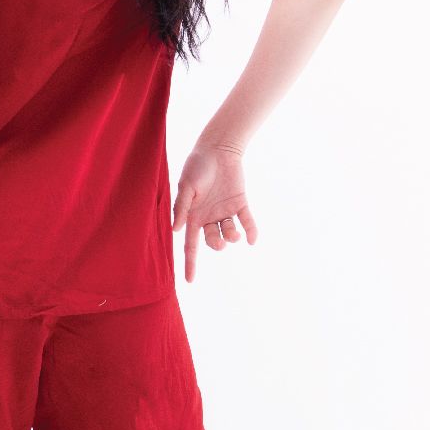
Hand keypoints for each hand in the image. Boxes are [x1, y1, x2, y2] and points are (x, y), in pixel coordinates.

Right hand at [172, 140, 257, 282]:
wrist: (217, 149)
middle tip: (221, 243)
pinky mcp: (240, 202)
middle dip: (217, 245)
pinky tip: (252, 240)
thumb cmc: (197, 167)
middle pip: (212, 241)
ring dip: (232, 237)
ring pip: (229, 232)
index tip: (189, 281)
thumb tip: (177, 231)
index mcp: (193, 216)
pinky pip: (247, 220)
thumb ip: (182, 208)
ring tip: (235, 235)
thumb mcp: (186, 187)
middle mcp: (209, 217)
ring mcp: (225, 211)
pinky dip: (252, 231)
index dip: (190, 263)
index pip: (191, 246)